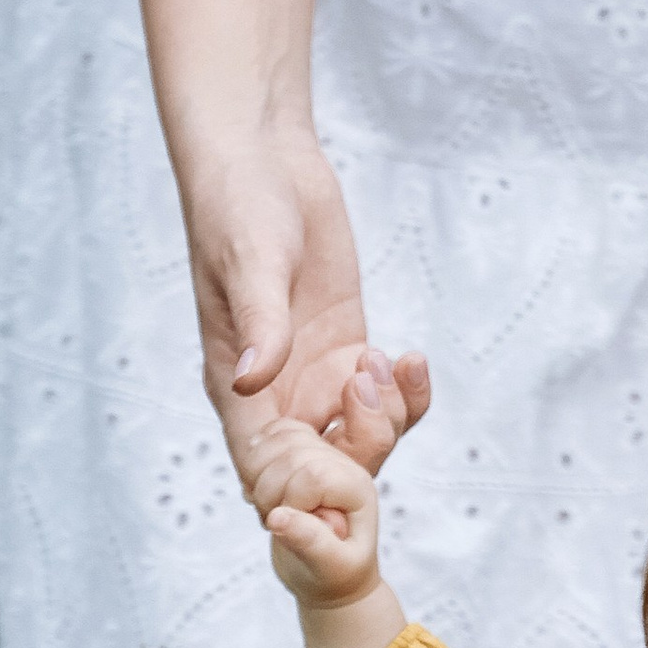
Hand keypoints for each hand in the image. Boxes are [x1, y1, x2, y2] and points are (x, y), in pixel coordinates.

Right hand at [182, 128, 429, 497]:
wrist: (263, 158)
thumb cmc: (239, 205)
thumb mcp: (252, 261)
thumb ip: (260, 322)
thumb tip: (252, 378)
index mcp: (237, 387)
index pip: (264, 468)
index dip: (301, 489)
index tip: (340, 470)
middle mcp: (275, 393)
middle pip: (322, 469)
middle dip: (359, 452)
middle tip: (369, 385)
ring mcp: (314, 375)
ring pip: (361, 442)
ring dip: (387, 420)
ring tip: (385, 357)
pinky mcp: (346, 348)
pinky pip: (384, 402)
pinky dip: (407, 396)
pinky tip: (410, 359)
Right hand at [257, 417, 382, 607]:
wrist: (330, 576)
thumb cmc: (335, 576)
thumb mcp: (328, 568)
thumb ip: (310, 543)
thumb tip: (278, 518)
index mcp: (355, 487)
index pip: (312, 474)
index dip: (288, 501)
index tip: (289, 529)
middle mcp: (340, 464)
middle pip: (289, 452)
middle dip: (270, 493)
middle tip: (279, 525)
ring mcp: (318, 455)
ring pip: (274, 438)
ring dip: (259, 478)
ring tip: (273, 510)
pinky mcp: (297, 453)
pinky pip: (266, 437)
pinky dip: (253, 465)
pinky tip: (262, 494)